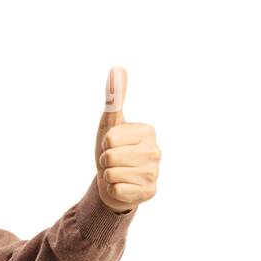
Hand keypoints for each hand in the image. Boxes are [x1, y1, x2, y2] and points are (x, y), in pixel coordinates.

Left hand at [95, 66, 160, 212]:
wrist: (113, 181)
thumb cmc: (111, 149)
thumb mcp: (109, 124)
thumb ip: (114, 98)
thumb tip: (117, 68)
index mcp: (148, 131)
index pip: (110, 138)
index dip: (104, 144)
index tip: (112, 145)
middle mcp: (156, 151)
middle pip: (110, 156)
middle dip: (105, 160)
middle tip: (114, 161)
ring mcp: (155, 173)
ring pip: (112, 174)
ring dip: (108, 175)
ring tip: (118, 173)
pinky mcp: (149, 192)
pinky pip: (117, 190)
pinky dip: (113, 190)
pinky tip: (123, 187)